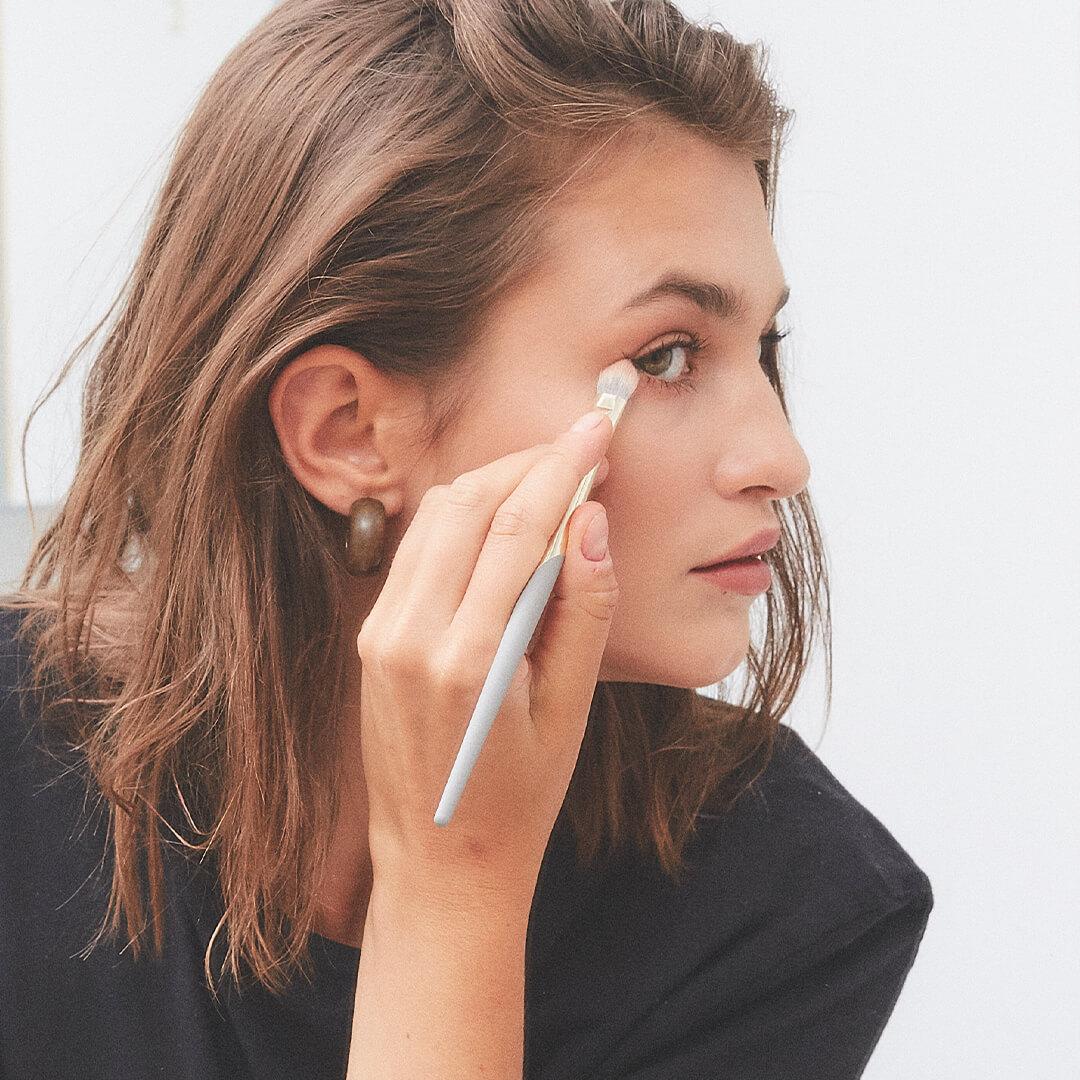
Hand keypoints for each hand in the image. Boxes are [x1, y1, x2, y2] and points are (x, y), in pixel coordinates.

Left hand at [355, 410, 616, 904]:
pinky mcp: (373, 635)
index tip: (601, 425)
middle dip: (530, 460)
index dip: (564, 465)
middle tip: (582, 442)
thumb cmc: (519, 799)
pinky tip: (504, 516)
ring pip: (438, 516)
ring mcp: (381, 633)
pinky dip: (463, 515)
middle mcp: (409, 635)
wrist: (439, 864)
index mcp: (467, 660)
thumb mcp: (571, 711)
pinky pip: (417, 547)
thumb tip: (592, 518)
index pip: (520, 527)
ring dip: (495, 481)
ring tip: (550, 473)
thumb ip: (584, 608)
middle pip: (471, 504)